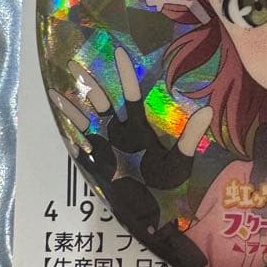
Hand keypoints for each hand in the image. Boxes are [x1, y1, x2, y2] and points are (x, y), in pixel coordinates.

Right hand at [49, 47, 212, 188]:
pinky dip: (70, 135)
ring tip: (57, 89)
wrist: (156, 215)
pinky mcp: (95, 165)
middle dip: (89, 84)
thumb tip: (209, 110)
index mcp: (139, 129)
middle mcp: (119, 134)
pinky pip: (78, 147)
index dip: (124, 75)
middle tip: (74, 63)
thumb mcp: (180, 161)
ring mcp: (105, 148)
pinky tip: (60, 122)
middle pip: (101, 103)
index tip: (119, 52)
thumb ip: (190, 137)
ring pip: (86, 121)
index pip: (130, 96)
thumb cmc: (169, 186)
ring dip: (73, 106)